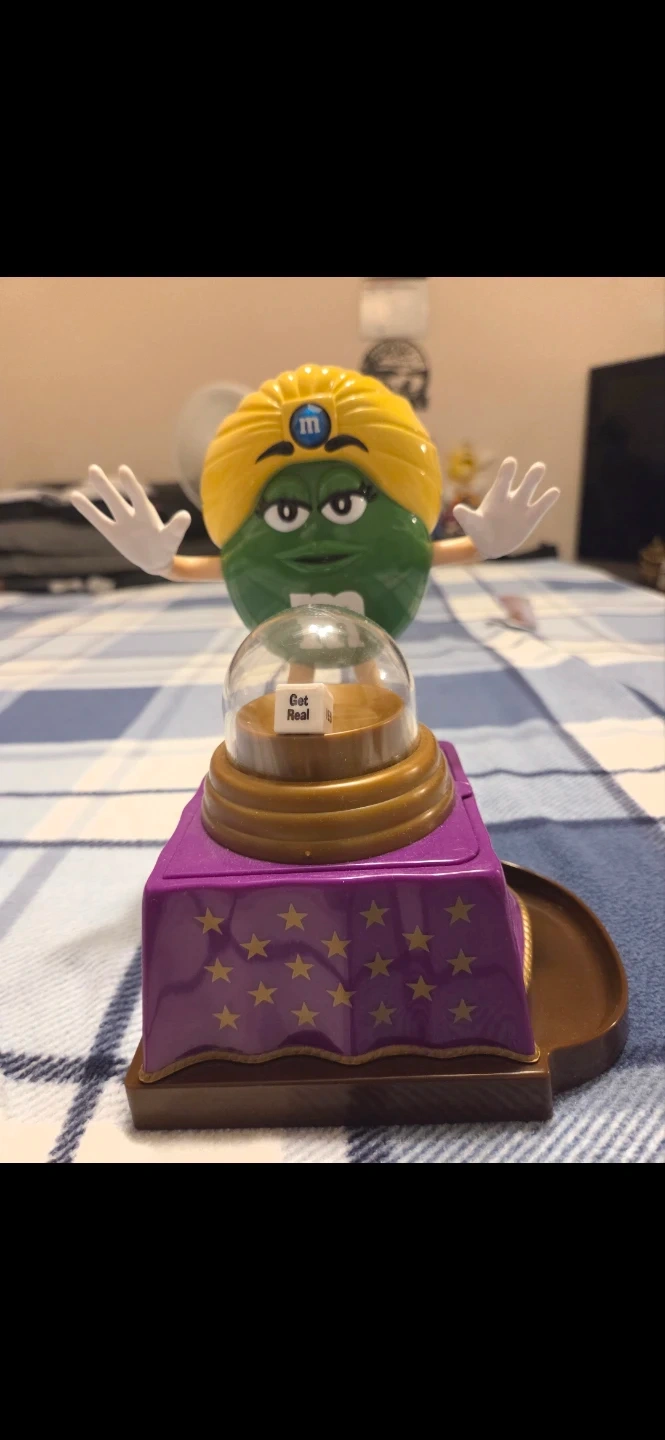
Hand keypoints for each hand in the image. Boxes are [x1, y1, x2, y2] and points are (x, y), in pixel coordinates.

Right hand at [70, 466, 191, 575]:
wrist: (156, 560)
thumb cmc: (166, 546)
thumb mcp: (171, 539)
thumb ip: (176, 528)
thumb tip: (186, 515)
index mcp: (147, 513)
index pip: (137, 497)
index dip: (131, 485)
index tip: (123, 469)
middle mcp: (133, 514)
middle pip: (117, 499)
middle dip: (107, 485)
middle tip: (93, 468)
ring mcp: (121, 522)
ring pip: (109, 504)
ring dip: (101, 489)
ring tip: (92, 470)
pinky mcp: (112, 533)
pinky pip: (98, 520)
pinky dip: (87, 509)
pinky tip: (74, 496)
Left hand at [453, 458, 559, 559]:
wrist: (489, 545)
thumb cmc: (478, 531)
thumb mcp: (471, 525)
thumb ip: (466, 516)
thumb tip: (456, 509)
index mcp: (496, 496)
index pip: (502, 481)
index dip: (507, 472)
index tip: (511, 462)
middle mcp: (511, 498)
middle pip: (522, 485)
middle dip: (530, 477)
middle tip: (539, 466)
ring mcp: (522, 507)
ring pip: (531, 491)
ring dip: (536, 481)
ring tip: (541, 469)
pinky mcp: (531, 518)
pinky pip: (540, 507)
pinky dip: (547, 500)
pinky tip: (554, 491)